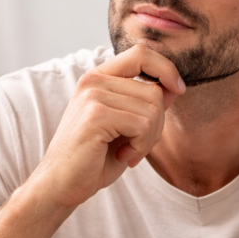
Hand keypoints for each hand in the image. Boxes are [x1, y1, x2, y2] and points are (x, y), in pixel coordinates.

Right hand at [25, 44, 183, 210]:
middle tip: (138, 146)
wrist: (61, 184)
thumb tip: (174, 87)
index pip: (141, 53)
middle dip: (158, 124)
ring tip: (128, 152)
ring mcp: (93, 95)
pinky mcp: (96, 115)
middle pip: (154, 89)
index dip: (166, 68)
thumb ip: (145, 104)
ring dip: (148, 139)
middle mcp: (94, 80)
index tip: (177, 90)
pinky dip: (140, 147)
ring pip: (153, 108)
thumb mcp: (125, 127)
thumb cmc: (93, 159)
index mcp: (98, 78)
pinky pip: (143, 125)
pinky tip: (123, 156)